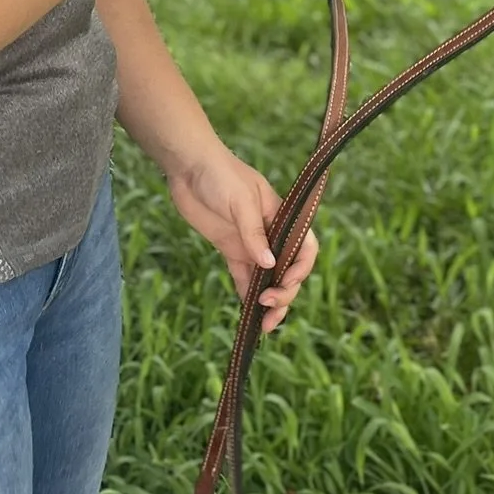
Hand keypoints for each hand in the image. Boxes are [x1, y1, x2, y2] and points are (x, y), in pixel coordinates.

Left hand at [166, 141, 318, 331]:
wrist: (189, 167)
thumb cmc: (221, 174)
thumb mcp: (240, 200)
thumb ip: (254, 233)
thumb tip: (270, 265)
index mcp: (282, 218)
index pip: (304, 247)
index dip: (301, 269)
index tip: (286, 283)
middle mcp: (270, 234)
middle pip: (287, 270)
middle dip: (285, 292)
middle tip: (268, 308)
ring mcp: (250, 244)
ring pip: (267, 279)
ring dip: (269, 301)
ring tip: (264, 325)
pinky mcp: (230, 250)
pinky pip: (243, 278)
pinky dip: (246, 296)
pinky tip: (247, 314)